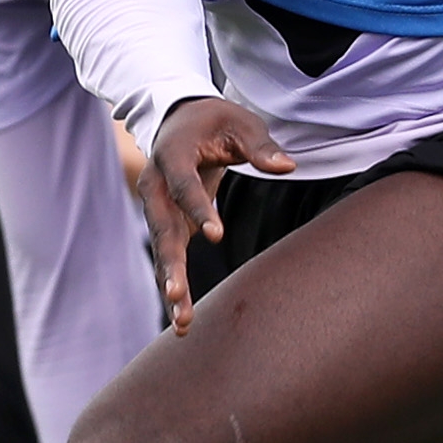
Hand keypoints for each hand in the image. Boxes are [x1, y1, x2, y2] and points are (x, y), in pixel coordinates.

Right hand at [138, 94, 294, 331]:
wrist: (179, 120)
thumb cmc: (216, 120)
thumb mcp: (241, 122)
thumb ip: (261, 146)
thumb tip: (287, 166)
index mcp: (171, 154)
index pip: (184, 185)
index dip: (198, 209)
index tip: (216, 235)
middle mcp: (155, 185)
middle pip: (162, 228)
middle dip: (169, 263)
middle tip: (177, 295)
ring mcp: (157, 207)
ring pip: (162, 250)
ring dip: (170, 284)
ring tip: (182, 322)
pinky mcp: (166, 224)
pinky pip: (168, 256)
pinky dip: (173, 284)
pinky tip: (183, 317)